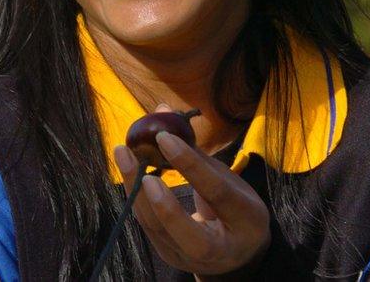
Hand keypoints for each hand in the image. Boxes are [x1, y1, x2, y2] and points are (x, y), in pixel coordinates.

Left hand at [113, 127, 269, 275]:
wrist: (239, 255)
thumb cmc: (236, 207)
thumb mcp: (231, 180)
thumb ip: (197, 151)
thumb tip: (164, 110)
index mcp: (247, 222)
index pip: (216, 192)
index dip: (190, 164)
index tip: (164, 136)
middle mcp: (220, 249)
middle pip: (183, 228)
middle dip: (156, 196)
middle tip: (135, 157)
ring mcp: (191, 259)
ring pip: (156, 228)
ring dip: (135, 189)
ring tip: (123, 153)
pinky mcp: (169, 257)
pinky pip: (148, 226)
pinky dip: (136, 197)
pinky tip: (128, 171)